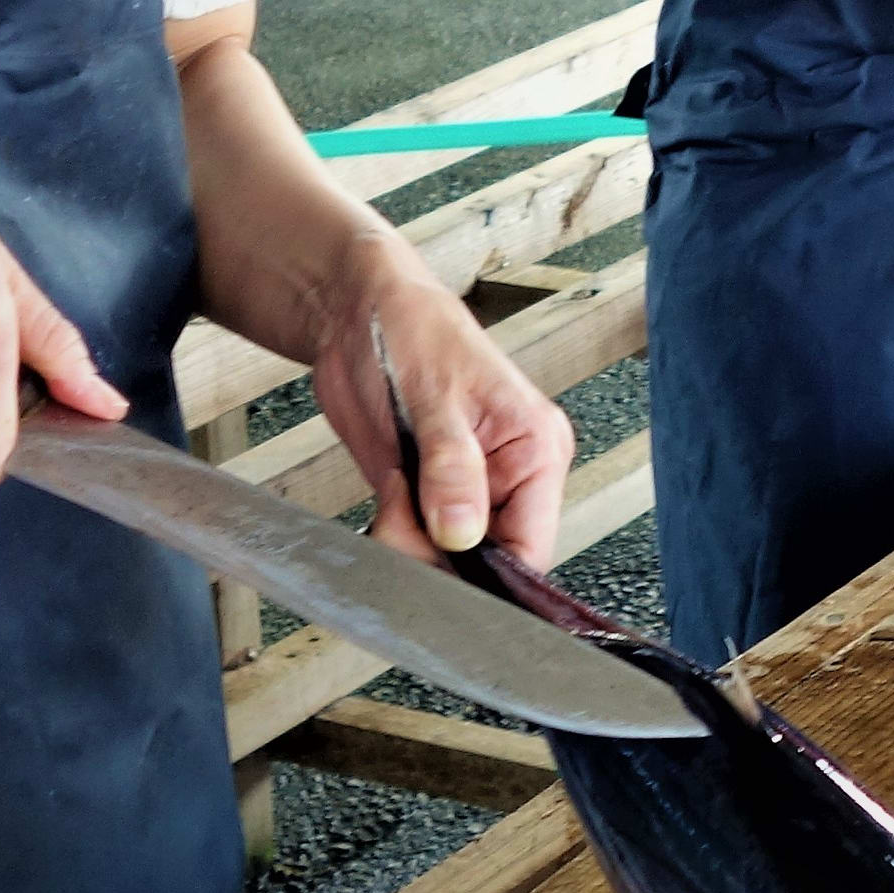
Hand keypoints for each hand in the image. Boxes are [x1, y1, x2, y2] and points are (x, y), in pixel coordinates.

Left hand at [308, 240, 576, 563]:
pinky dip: (395, 538)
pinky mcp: (430, 494)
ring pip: (450, 560)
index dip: (492, 574)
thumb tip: (463, 535)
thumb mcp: (434, 400)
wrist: (357, 317)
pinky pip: (418, 544)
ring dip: (410, 547)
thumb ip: (452, 471)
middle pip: (490, 562)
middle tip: (401, 521)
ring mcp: (470, 489)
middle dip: (439, 558)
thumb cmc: (411, 333)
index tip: (446, 575)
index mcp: (536, 449)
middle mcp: (511, 476)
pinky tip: (387, 503)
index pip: (533, 545)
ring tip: (392, 500)